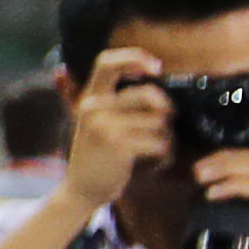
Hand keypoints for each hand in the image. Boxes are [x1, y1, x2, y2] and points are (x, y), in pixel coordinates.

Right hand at [62, 50, 168, 209]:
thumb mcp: (90, 121)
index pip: (107, 62)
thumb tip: (81, 72)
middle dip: (166, 111)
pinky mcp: (119, 146)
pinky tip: (156, 164)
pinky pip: (160, 143)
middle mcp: (94, 108)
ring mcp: (106, 126)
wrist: (81, 191)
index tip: (156, 67)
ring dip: (167, 139)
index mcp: (89, 98)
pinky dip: (166, 156)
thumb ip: (102, 98)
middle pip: (149, 94)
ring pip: (160, 122)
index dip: (134, 57)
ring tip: (157, 150)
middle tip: (165, 125)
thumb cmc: (95, 155)